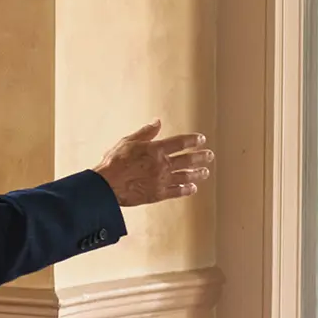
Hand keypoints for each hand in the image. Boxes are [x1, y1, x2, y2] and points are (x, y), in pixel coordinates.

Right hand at [94, 121, 211, 206]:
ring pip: (186, 176)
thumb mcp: (128, 141)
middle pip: (188, 160)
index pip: (180, 143)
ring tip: (205, 172)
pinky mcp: (158, 194)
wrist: (107, 185)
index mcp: (156, 150)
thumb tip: (157, 122)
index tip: (201, 139)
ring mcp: (162, 180)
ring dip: (197, 173)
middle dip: (201, 157)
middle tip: (209, 155)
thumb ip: (146, 133)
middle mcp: (162, 165)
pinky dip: (186, 189)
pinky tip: (192, 188)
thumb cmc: (115, 162)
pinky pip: (177, 191)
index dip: (193, 141)